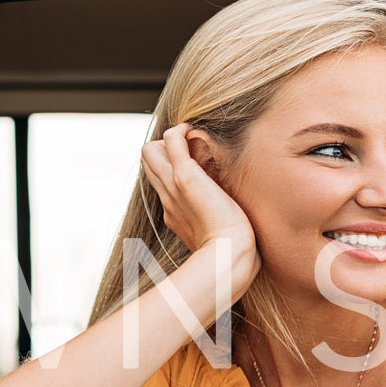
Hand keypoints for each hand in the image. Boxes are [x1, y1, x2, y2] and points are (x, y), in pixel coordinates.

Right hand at [140, 123, 256, 256]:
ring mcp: (173, 186)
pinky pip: (171, 139)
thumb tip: (235, 227)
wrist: (226, 256)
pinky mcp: (184, 175)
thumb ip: (221, 229)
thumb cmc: (230, 254)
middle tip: (193, 148)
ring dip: (170, 139)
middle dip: (165, 149)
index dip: (172, 169)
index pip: (161, 183)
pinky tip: (197, 132)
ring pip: (150, 150)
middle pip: (149, 164)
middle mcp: (168, 198)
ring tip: (193, 139)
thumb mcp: (220, 239)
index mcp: (175, 214)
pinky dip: (181, 130)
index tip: (195, 165)